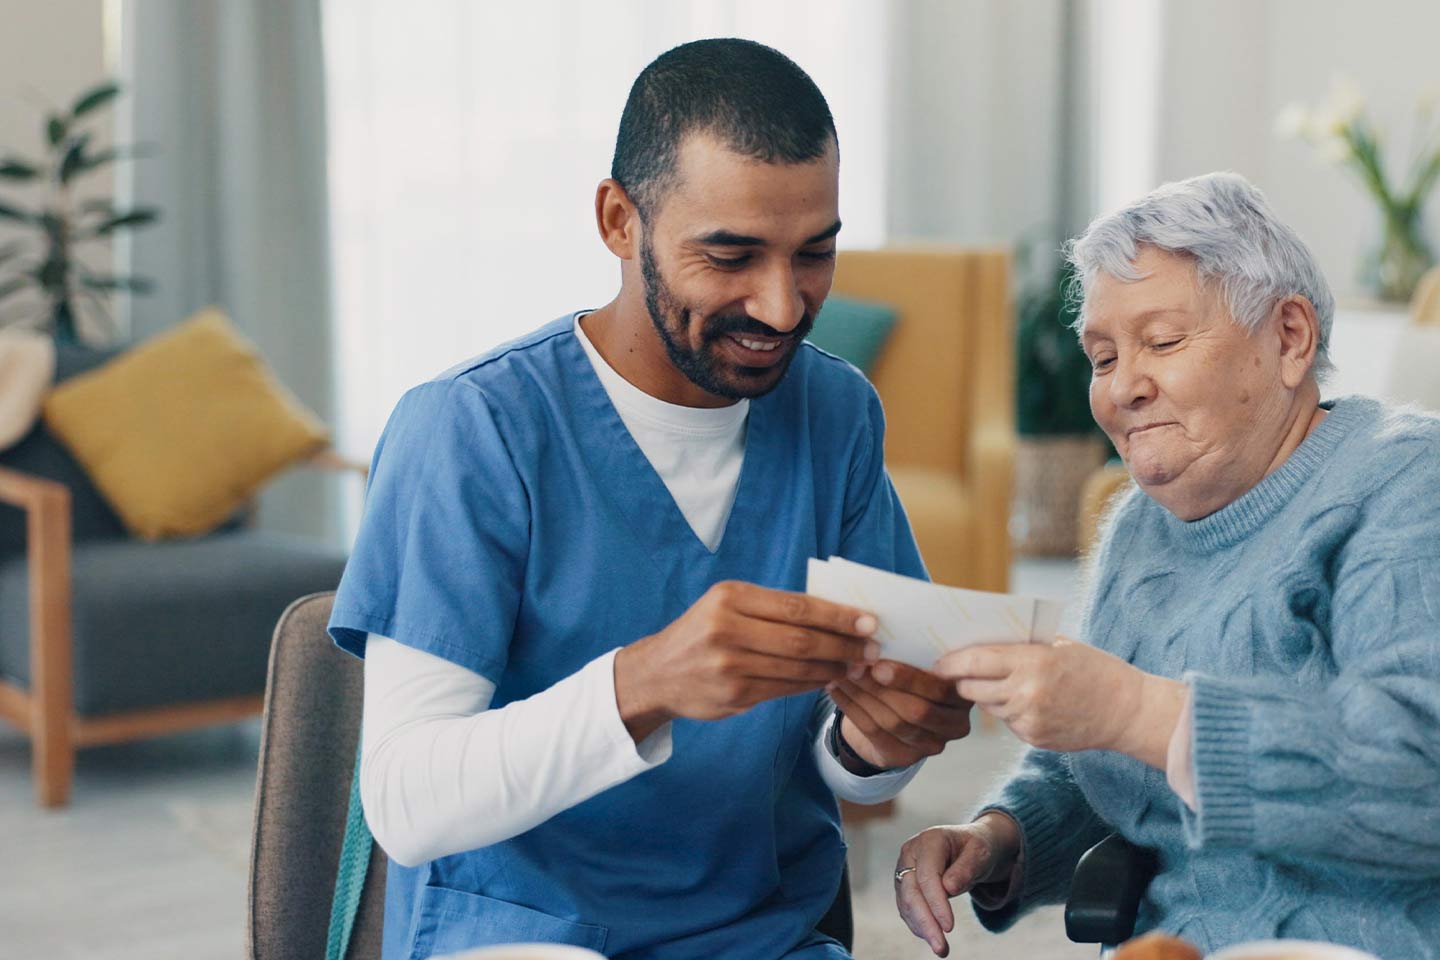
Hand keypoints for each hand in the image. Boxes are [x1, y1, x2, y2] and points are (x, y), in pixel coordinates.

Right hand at [614, 581, 878, 741]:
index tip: (869, 621)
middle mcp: (727, 629)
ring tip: (857, 666)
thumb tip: (836, 614)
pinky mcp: (734, 695)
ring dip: (834, 668)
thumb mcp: (728, 606)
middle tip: (872, 649)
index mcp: (730, 598)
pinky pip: (785, 689)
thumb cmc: (703, 632)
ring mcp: (730, 665)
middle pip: (802, 639)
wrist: (657, 672)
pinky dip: (812, 684)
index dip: (838, 616)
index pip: (797, 606)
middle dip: (844, 645)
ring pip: (797, 667)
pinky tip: (829, 679)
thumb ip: (774, 608)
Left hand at [827, 660, 972, 768]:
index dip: (910, 678)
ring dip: (863, 694)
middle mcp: (955, 724)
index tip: (880, 662)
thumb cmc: (913, 676)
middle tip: (855, 666)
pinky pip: (874, 732)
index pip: (940, 690)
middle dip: (882, 687)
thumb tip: (879, 631)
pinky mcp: (905, 757)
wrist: (897, 712)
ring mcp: (931, 744)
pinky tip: (837, 689)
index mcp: (964, 695)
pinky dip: (851, 708)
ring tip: (842, 672)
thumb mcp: (923, 661)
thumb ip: (916, 651)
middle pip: (916, 710)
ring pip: (892, 721)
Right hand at [895, 813, 1020, 956]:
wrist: (971, 848)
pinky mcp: (905, 884)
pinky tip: (933, 937)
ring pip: (906, 903)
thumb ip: (966, 868)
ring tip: (941, 949)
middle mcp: (911, 853)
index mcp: (929, 840)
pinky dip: (919, 925)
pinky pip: (907, 908)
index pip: (927, 875)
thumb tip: (948, 888)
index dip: (936, 903)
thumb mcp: (981, 853)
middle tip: (941, 948)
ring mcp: (905, 868)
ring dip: (921, 928)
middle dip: (925, 922)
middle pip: (911, 891)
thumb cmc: (977, 848)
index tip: (950, 927)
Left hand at [934, 638, 1185, 764]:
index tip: (938, 662)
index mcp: (1033, 662)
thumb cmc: (1094, 669)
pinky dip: (1008, 711)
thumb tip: (979, 643)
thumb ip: (1020, 646)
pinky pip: (1007, 722)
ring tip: (996, 684)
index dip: (951, 662)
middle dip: (961, 681)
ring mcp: (1029, 720)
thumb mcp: (1058, 645)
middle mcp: (1027, 693)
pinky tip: (1025, 701)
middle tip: (954, 674)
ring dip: (986, 696)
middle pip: (972, 689)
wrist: (1127, 710)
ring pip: (988, 707)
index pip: (975, 661)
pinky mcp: (1034, 738)